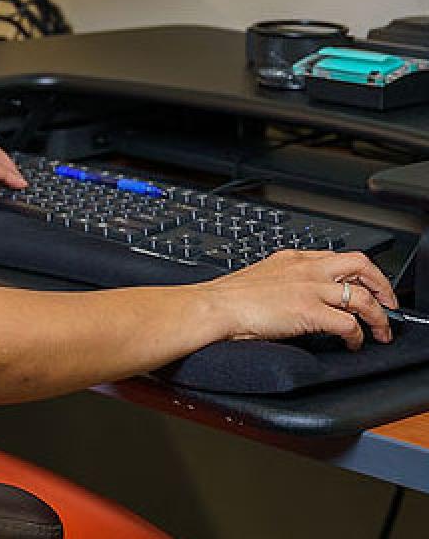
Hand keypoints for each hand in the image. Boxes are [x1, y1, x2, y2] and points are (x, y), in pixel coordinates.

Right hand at [202, 249, 398, 350]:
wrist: (215, 307)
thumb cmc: (229, 298)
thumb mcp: (262, 278)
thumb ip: (285, 281)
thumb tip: (298, 297)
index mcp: (292, 259)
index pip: (338, 258)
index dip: (358, 274)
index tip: (364, 287)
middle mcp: (305, 268)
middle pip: (361, 266)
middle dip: (381, 286)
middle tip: (387, 304)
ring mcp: (309, 288)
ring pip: (362, 296)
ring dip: (378, 317)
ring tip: (380, 331)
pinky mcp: (309, 311)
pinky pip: (349, 324)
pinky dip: (357, 336)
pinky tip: (352, 344)